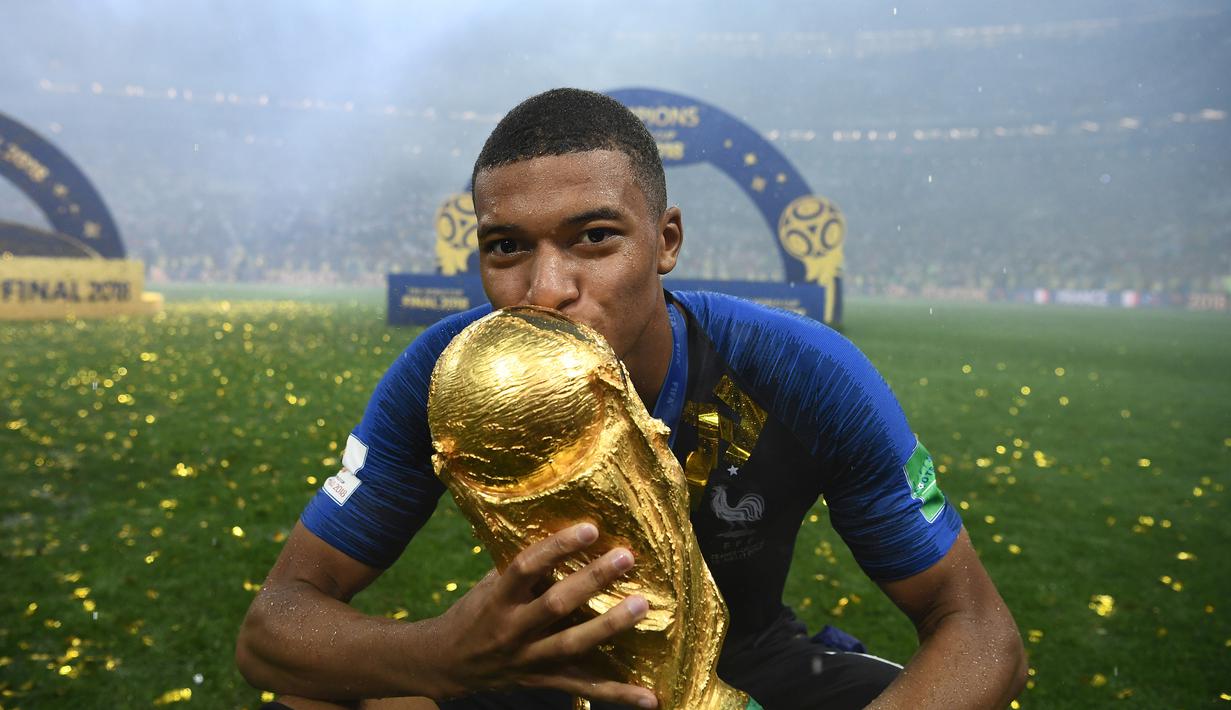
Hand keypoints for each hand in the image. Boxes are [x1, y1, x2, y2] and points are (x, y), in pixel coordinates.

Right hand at [422, 522, 657, 707]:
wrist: (445, 664)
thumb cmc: (475, 612)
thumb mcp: (490, 585)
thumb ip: (523, 568)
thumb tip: (564, 532)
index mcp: (498, 599)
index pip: (526, 567)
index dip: (557, 547)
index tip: (590, 528)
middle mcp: (512, 630)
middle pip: (555, 605)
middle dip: (592, 581)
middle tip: (625, 557)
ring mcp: (529, 659)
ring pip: (572, 645)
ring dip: (610, 626)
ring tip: (641, 605)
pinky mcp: (544, 681)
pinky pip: (585, 688)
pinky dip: (620, 694)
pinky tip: (651, 697)